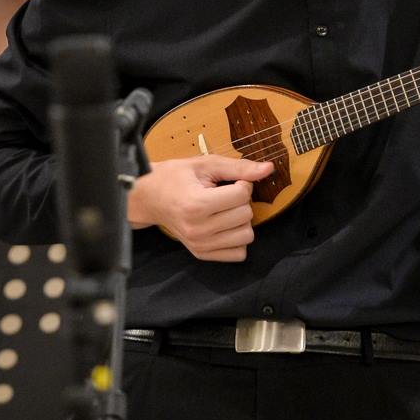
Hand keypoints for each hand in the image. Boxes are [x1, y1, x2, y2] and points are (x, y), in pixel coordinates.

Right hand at [127, 155, 272, 262]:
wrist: (150, 198)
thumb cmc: (177, 177)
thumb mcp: (206, 165)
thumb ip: (239, 167)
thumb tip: (268, 169)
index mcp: (197, 205)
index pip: (242, 195)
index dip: (242, 183)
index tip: (228, 182)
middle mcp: (198, 229)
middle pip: (246, 215)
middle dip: (241, 201)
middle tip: (224, 195)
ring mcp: (200, 245)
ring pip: (246, 236)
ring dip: (241, 221)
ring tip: (224, 210)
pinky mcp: (202, 254)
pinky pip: (239, 254)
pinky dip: (237, 239)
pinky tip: (225, 226)